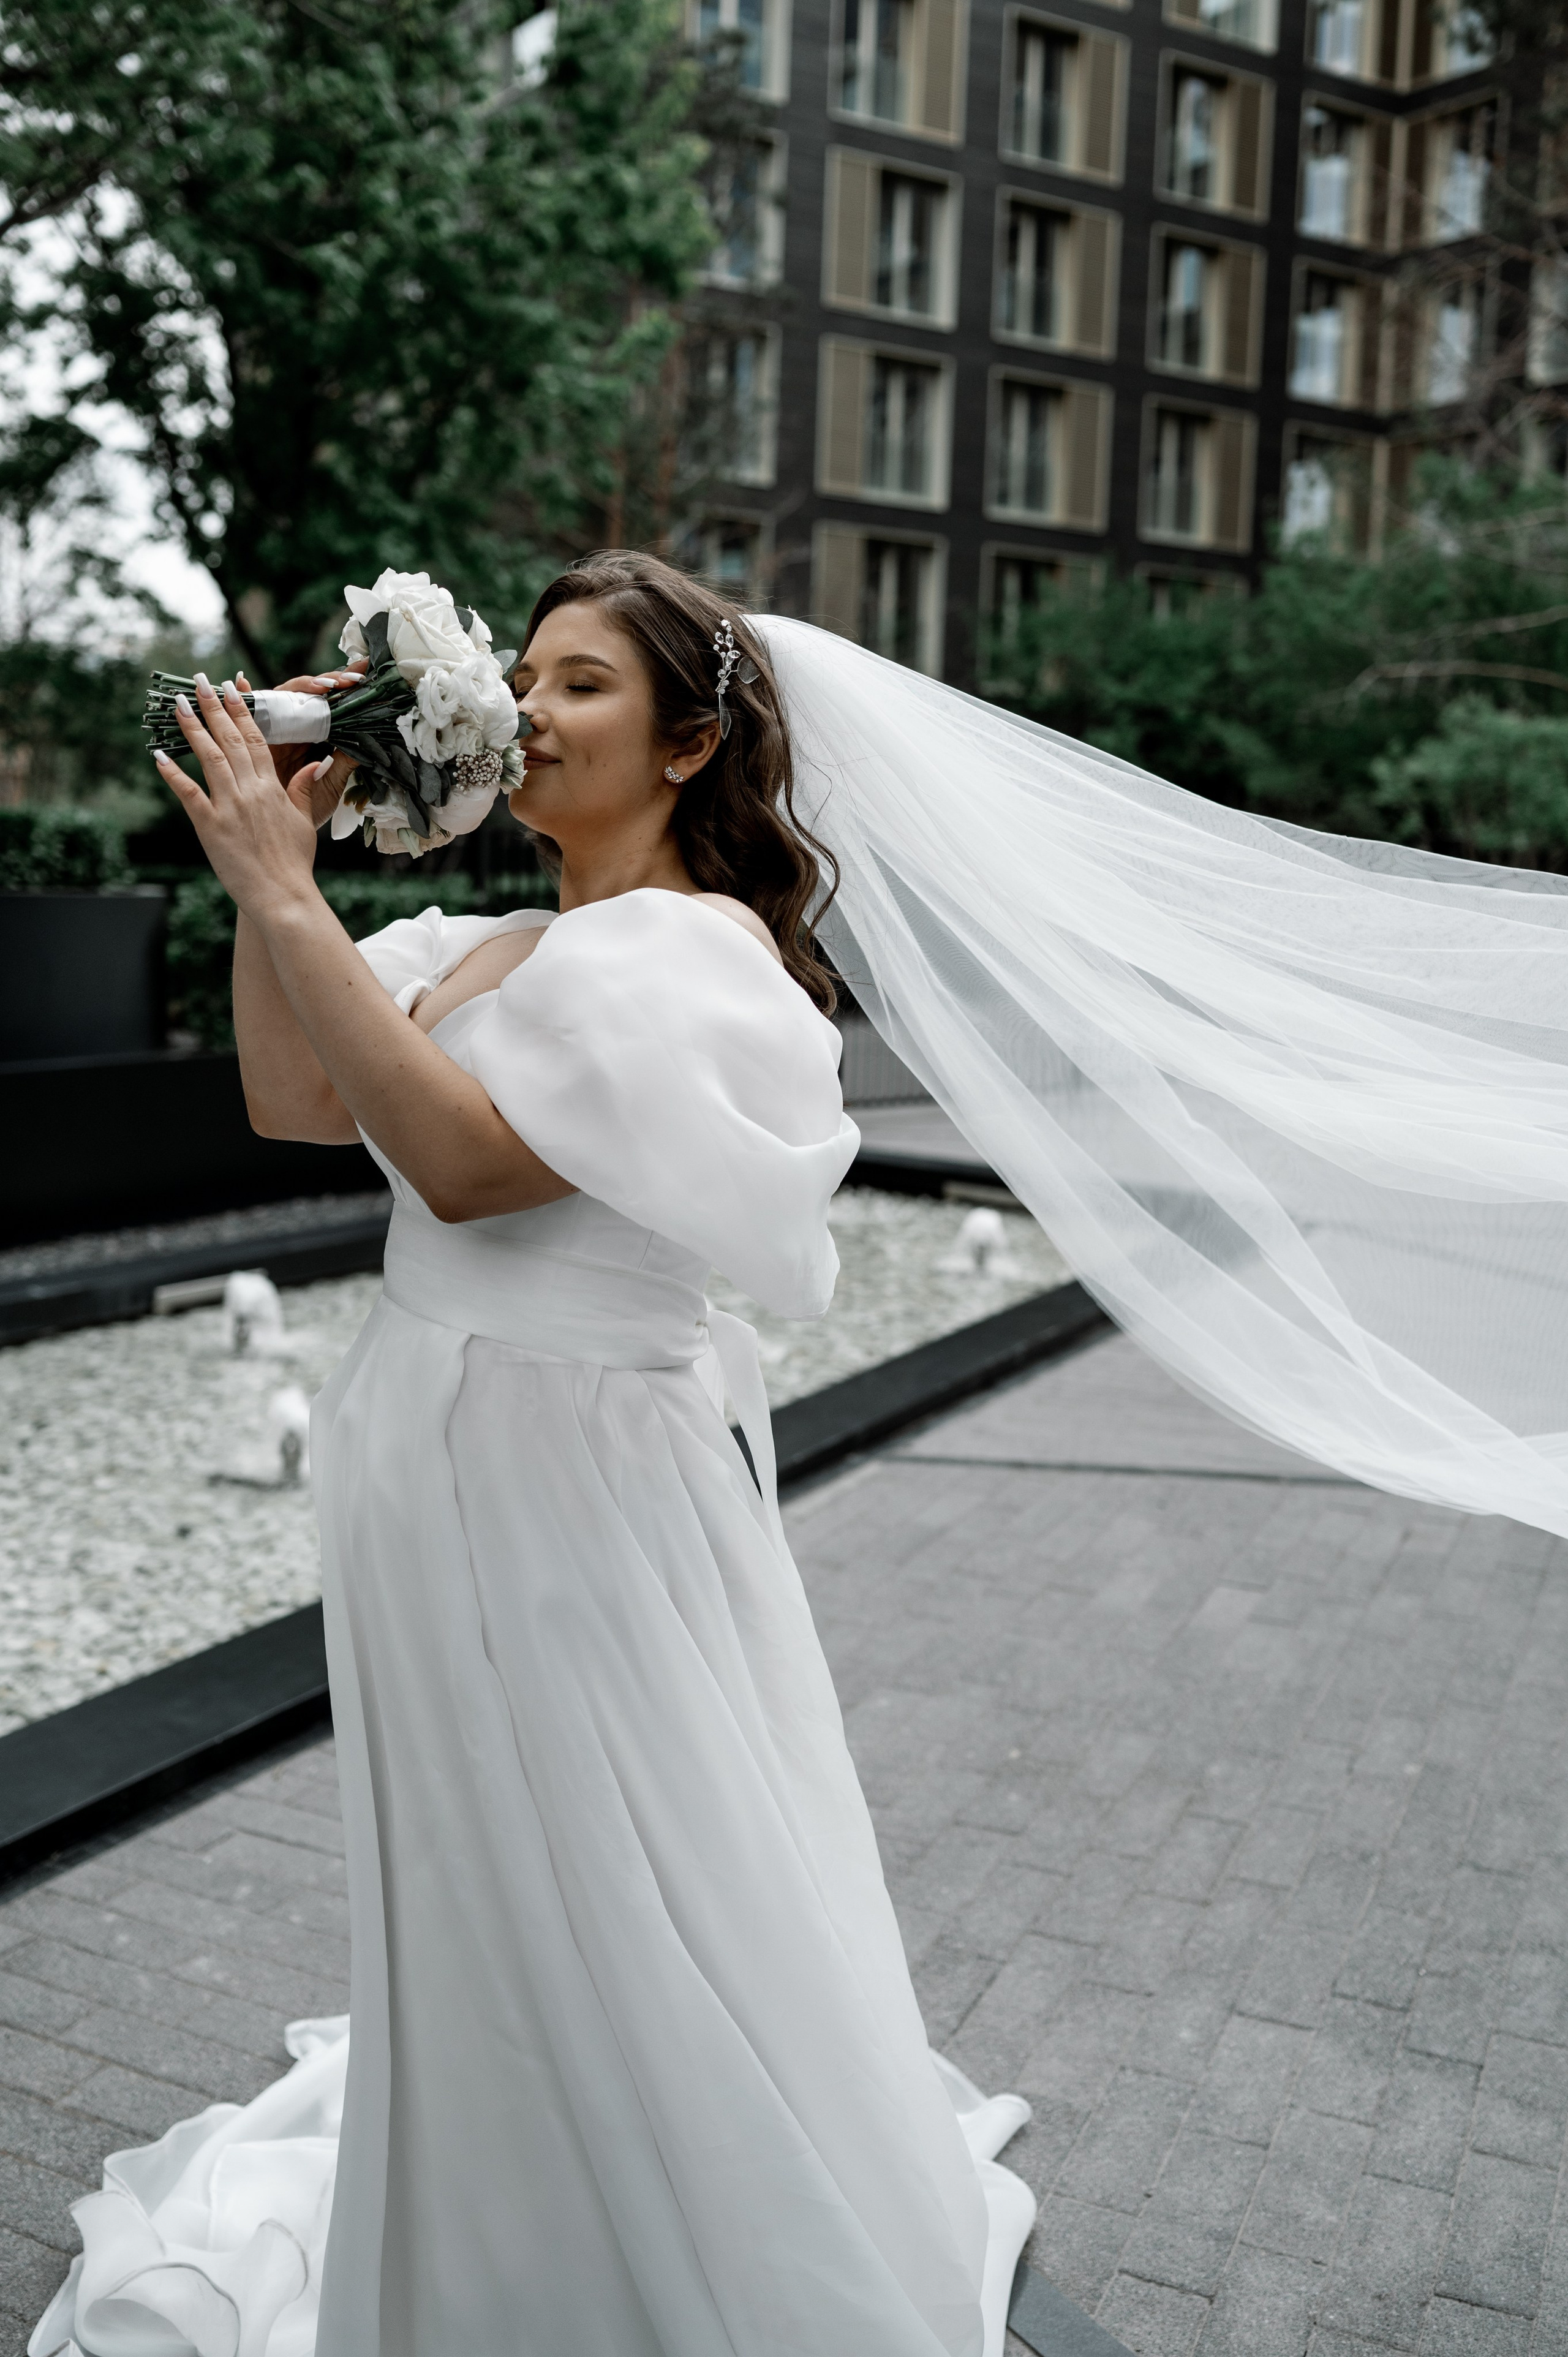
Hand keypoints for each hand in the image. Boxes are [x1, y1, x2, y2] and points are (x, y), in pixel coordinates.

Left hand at [154, 672, 325, 920]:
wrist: (283, 896)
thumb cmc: (294, 864)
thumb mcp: (304, 823)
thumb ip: (302, 790)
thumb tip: (313, 764)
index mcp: (272, 788)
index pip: (255, 739)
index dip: (241, 711)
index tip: (231, 688)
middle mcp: (250, 791)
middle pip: (229, 740)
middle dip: (213, 707)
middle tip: (199, 681)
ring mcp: (229, 807)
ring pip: (209, 757)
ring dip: (192, 728)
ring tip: (178, 703)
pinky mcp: (210, 826)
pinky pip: (188, 794)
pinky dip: (172, 774)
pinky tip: (157, 755)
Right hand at [238, 662, 365, 828]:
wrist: (280, 835)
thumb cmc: (304, 811)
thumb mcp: (330, 785)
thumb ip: (345, 761)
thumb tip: (366, 737)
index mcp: (315, 738)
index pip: (333, 707)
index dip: (348, 692)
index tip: (368, 680)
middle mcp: (295, 728)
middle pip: (312, 694)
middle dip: (333, 681)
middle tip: (354, 676)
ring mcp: (274, 728)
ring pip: (287, 696)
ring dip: (305, 686)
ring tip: (325, 685)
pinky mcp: (252, 735)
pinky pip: (249, 711)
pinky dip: (244, 694)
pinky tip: (242, 680)